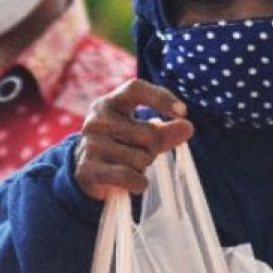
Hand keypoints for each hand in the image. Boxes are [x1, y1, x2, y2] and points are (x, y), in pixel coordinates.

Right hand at [74, 79, 194, 199]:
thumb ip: (164, 131)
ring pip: (141, 159)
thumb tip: (188, 127)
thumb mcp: (141, 134)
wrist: (84, 170)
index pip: (136, 89)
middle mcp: (96, 119)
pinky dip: (139, 184)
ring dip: (143, 168)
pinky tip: (133, 183)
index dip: (161, 97)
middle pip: (149, 134)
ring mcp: (90, 144)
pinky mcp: (87, 169)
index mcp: (110, 103)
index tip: (184, 112)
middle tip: (139, 154)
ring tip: (128, 167)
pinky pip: (129, 176)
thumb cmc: (118, 146)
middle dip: (152, 150)